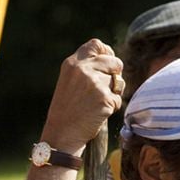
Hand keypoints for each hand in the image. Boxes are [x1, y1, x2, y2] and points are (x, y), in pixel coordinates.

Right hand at [40, 39, 122, 153]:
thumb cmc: (66, 111)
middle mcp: (83, 70)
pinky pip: (118, 99)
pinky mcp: (104, 98)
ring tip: (96, 103)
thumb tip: (111, 61)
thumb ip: (85, 69)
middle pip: (114, 61)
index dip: (107, 52)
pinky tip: (98, 113)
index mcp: (72, 64)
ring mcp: (94, 83)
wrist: (62, 134)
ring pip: (118, 81)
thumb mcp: (69, 82)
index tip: (108, 63)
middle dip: (116, 73)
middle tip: (107, 87)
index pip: (96, 44)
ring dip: (114, 92)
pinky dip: (112, 107)